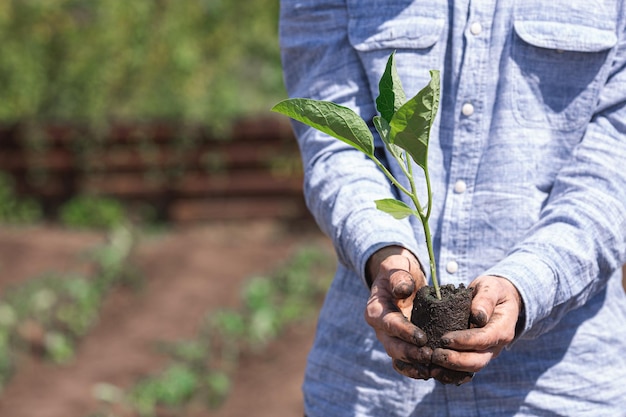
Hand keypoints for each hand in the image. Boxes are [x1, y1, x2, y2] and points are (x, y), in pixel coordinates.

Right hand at [364, 246, 432, 378]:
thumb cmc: (398, 270)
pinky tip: (434, 373)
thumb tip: (403, 290)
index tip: (422, 337)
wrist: (400, 280)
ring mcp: (390, 339)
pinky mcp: (401, 345)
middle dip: (410, 354)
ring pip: (399, 359)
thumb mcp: (397, 266)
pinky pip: (406, 363)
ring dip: (415, 366)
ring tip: (433, 370)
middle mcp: (380, 328)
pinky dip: (417, 370)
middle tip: (430, 356)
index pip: (389, 324)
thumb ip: (399, 276)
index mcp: (376, 309)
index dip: (404, 332)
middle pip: (392, 346)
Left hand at [430, 275, 522, 379]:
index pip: (484, 339)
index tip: (444, 339)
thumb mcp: (490, 287)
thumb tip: (477, 316)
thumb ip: (485, 299)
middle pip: (478, 361)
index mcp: (502, 329)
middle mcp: (495, 346)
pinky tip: (434, 370)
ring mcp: (486, 353)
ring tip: (431, 366)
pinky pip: (465, 371)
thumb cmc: (492, 290)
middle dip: (455, 361)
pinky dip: (450, 374)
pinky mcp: (476, 355)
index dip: (464, 342)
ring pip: (471, 369)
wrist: (499, 299)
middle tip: (434, 355)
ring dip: (451, 371)